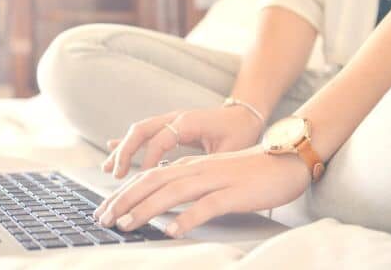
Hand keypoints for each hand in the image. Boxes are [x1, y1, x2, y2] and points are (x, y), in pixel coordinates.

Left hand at [93, 146, 310, 237]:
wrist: (287, 160)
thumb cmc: (250, 172)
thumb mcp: (213, 175)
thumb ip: (189, 184)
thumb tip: (163, 203)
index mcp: (191, 166)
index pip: (148, 177)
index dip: (123, 194)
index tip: (104, 210)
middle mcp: (198, 170)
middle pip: (152, 182)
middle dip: (124, 201)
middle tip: (103, 219)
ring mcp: (215, 180)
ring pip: (172, 192)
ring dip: (146, 209)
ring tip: (126, 225)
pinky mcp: (234, 193)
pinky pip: (207, 206)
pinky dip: (187, 218)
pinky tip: (172, 231)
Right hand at [103, 106, 264, 178]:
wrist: (245, 114)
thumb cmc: (240, 132)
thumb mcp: (229, 150)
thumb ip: (209, 163)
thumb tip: (192, 183)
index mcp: (189, 122)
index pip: (161, 140)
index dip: (150, 159)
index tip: (144, 178)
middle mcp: (176, 118)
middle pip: (141, 130)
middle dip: (126, 152)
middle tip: (116, 175)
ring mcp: (170, 120)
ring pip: (139, 131)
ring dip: (123, 149)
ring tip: (109, 169)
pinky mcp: (170, 126)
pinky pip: (144, 133)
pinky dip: (128, 143)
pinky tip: (112, 149)